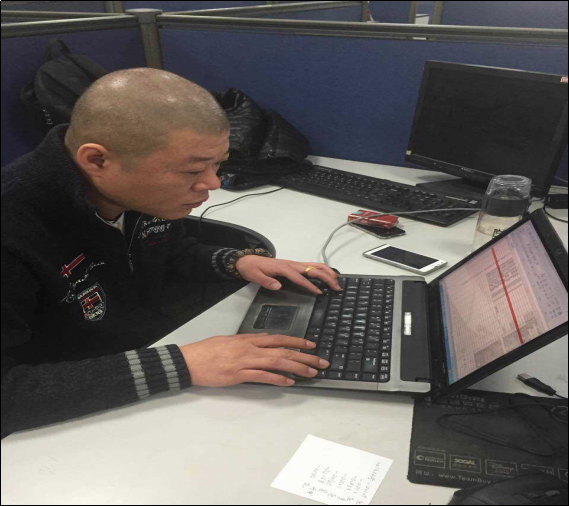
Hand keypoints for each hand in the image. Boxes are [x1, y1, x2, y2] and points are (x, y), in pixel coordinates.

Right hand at [180, 333, 329, 386]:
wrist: (189, 360)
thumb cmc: (207, 350)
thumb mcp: (230, 340)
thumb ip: (249, 339)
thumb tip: (264, 338)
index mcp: (248, 339)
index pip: (279, 338)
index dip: (297, 341)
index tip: (312, 345)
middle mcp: (250, 348)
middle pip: (283, 351)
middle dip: (305, 357)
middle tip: (321, 362)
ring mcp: (245, 361)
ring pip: (277, 362)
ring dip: (297, 367)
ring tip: (311, 372)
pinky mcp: (238, 375)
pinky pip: (261, 377)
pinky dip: (277, 379)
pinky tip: (289, 382)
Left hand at [235, 257, 341, 294]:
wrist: (248, 260)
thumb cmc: (252, 268)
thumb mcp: (255, 276)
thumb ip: (266, 281)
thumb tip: (278, 286)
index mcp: (283, 268)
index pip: (299, 277)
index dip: (310, 285)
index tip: (319, 292)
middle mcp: (291, 264)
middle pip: (313, 269)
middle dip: (326, 277)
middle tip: (336, 287)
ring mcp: (294, 264)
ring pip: (315, 265)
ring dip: (327, 272)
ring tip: (336, 282)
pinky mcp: (295, 265)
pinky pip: (311, 266)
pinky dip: (322, 270)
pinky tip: (328, 276)